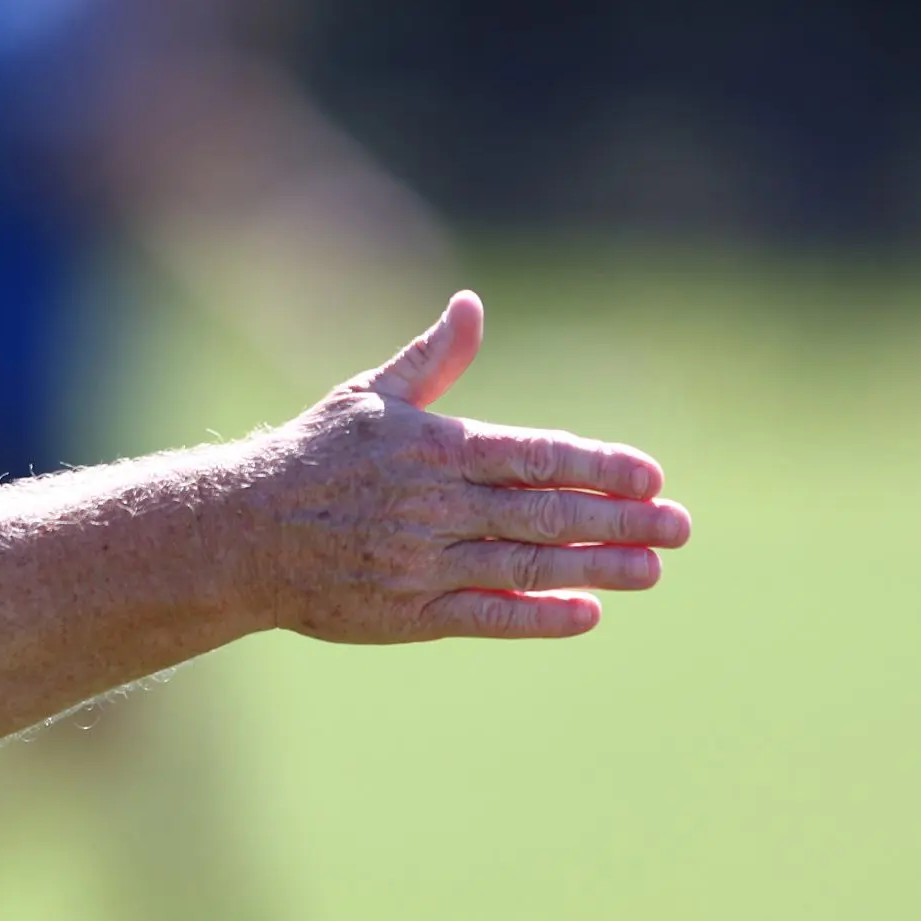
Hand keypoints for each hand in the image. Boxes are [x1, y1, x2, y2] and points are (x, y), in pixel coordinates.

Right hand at [241, 291, 690, 641]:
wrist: (240, 532)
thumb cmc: (311, 455)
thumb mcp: (369, 395)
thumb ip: (432, 358)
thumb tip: (471, 304)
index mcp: (431, 447)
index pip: (534, 456)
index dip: (597, 465)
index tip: (650, 474)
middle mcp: (433, 506)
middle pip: (545, 513)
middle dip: (620, 519)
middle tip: (680, 526)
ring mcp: (421, 563)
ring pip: (527, 566)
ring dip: (597, 568)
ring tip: (652, 569)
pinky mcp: (408, 613)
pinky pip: (487, 616)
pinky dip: (540, 615)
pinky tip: (587, 613)